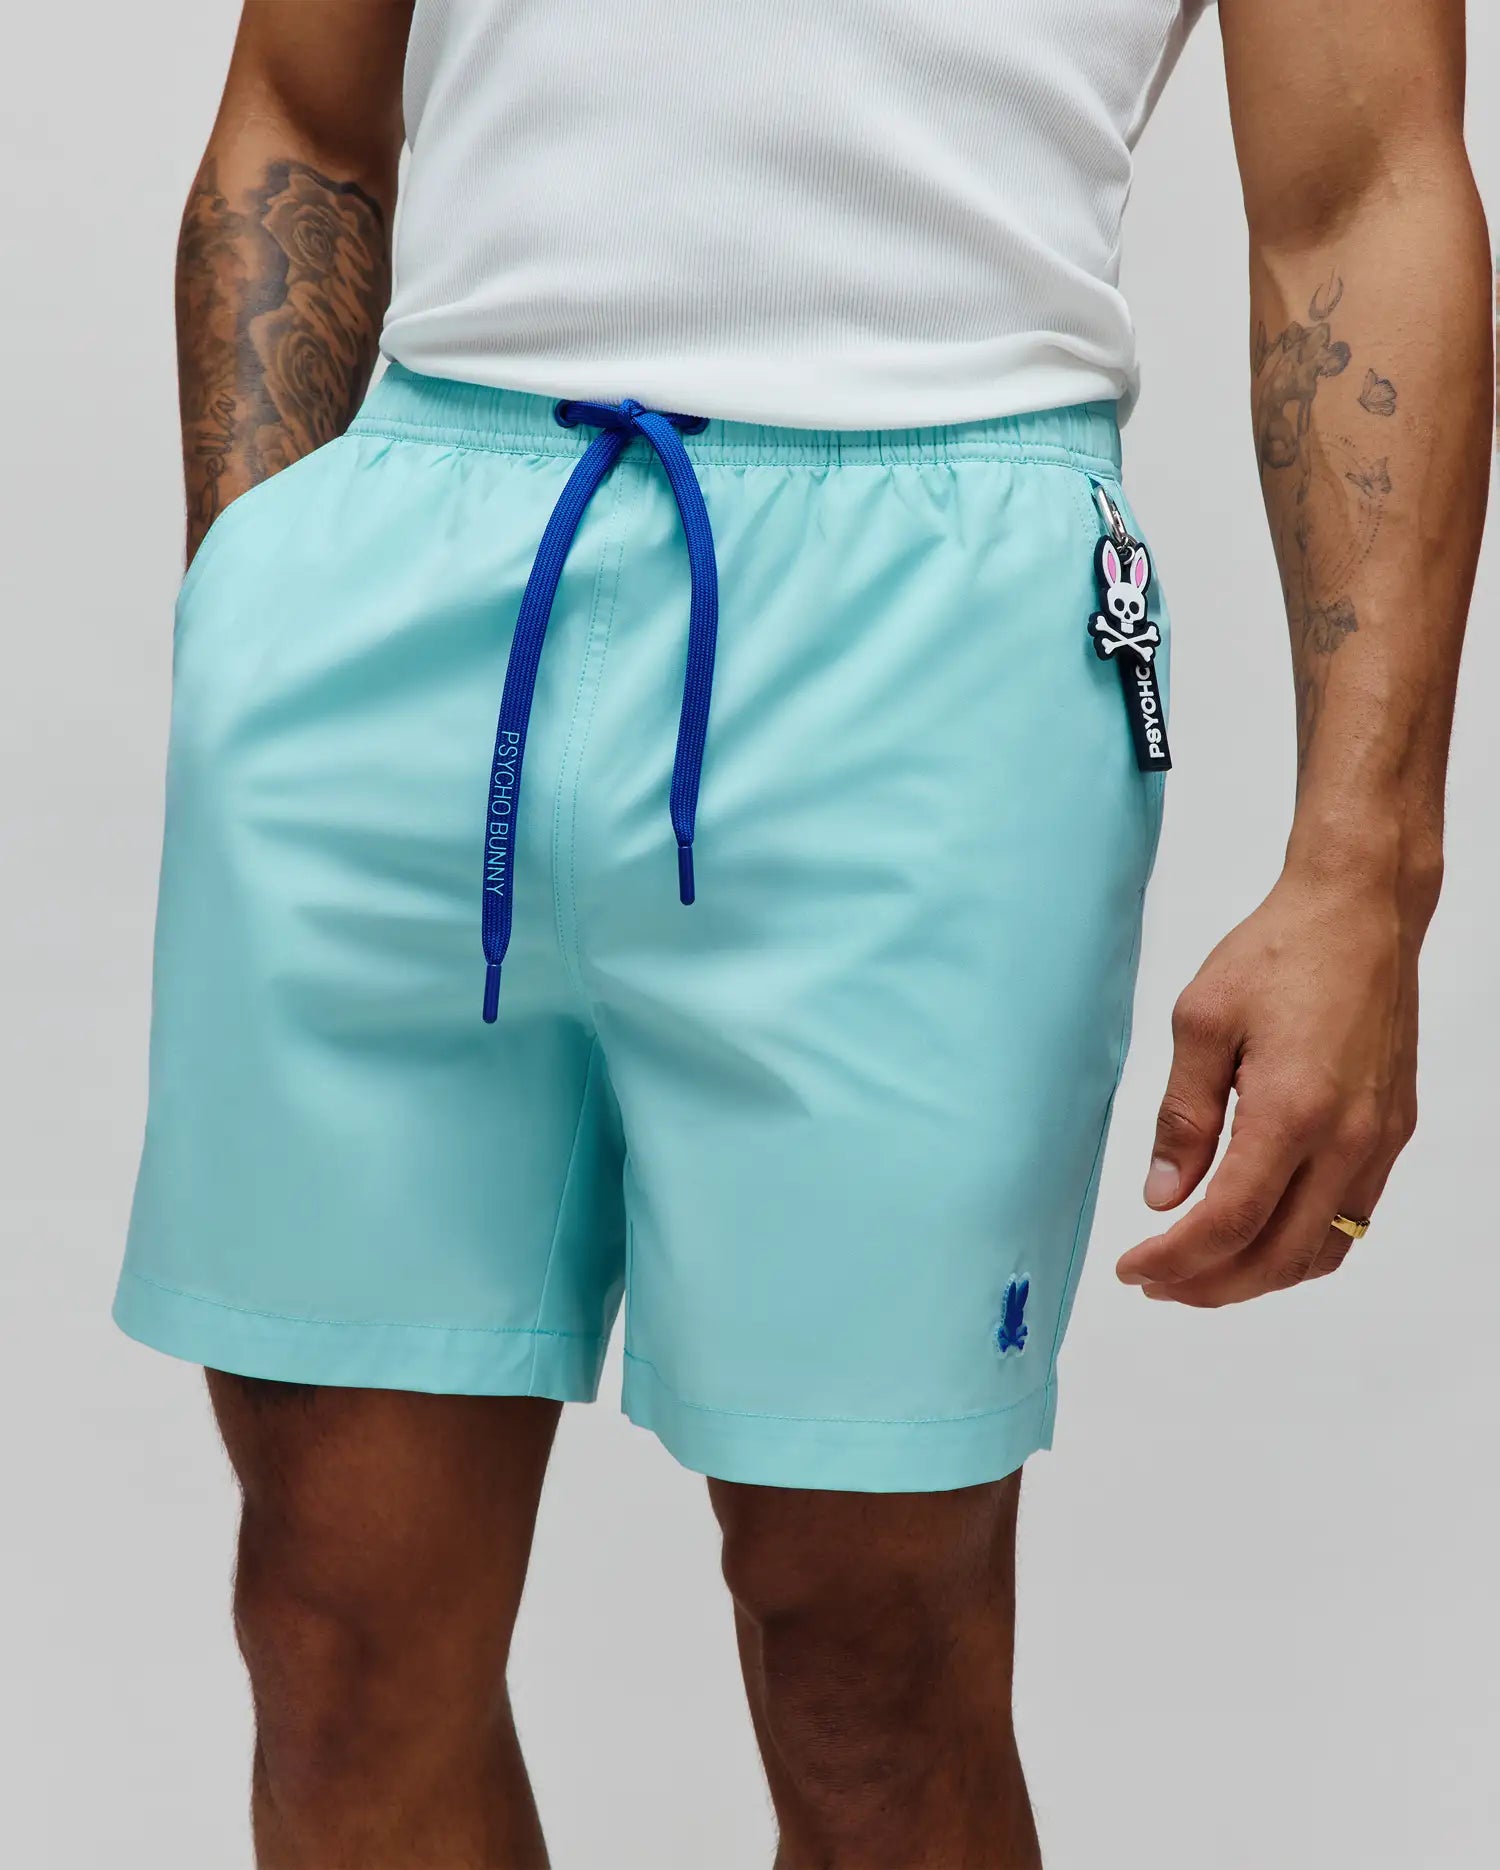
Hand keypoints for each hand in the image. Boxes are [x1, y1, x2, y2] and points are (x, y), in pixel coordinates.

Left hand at [1116, 862, 1425, 1306]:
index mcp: (1291, 1110)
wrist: (1361, 912)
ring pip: (1321, 1251)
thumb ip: (1182, 1117)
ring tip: (1198, 1269)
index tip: (1132, 1268)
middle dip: (1208, 1285)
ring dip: (1256, 1276)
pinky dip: (1298, 1246)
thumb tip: (1163, 1196)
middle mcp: (1347, 1138)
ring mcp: (1378, 1140)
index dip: (1175, 1260)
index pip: (1228, 1223)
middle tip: (1155, 1281)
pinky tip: (1255, 1234)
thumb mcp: (1200, 1022)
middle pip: (1277, 1257)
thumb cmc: (1278, 952)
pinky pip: (1349, 1219)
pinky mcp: (1392, 1131)